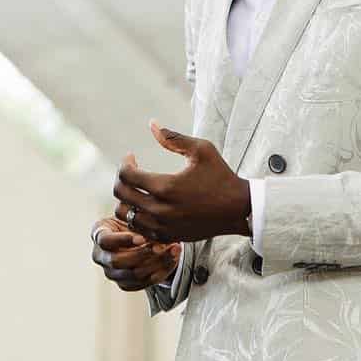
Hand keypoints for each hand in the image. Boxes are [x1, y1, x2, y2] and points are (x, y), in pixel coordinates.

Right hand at [90, 217, 180, 292]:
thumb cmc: (133, 221)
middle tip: (159, 247)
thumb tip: (152, 224)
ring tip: (173, 250)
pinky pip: (144, 283)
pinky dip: (162, 271)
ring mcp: (112, 273)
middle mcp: (101, 257)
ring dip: (156, 263)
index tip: (142, 238)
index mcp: (99, 235)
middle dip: (141, 255)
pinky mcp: (125, 284)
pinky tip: (173, 259)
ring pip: (133, 274)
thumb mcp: (132, 215)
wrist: (138, 236)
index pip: (105, 241)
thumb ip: (138, 219)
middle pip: (117, 262)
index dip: (123, 240)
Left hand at [112, 120, 250, 242]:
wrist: (239, 210)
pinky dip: (137, 218)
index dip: (125, 163)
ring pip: (126, 215)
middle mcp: (161, 210)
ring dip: (126, 200)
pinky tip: (146, 206)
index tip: (132, 157)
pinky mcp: (169, 237)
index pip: (126, 175)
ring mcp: (164, 226)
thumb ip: (173, 138)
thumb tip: (151, 124)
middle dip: (121, 179)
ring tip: (136, 190)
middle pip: (121, 195)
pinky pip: (139, 230)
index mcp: (166, 187)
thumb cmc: (221, 177)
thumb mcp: (202, 150)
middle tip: (130, 172)